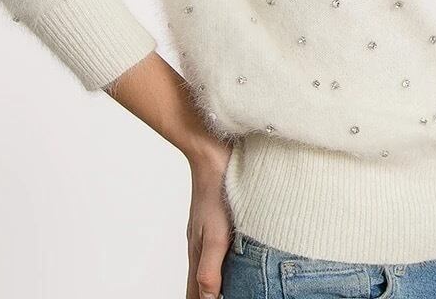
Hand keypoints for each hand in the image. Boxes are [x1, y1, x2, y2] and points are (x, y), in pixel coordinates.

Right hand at [186, 146, 233, 298]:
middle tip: (223, 298)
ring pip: (213, 263)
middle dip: (208, 295)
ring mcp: (210, 230)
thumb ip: (210, 268)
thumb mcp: (214, 234)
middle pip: (201, 280)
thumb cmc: (215, 190)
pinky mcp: (222, 217)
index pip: (194, 292)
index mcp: (197, 252)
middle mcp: (202, 243)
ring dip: (221, 279)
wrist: (214, 152)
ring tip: (231, 287)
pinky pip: (222, 245)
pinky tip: (240, 257)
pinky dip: (228, 259)